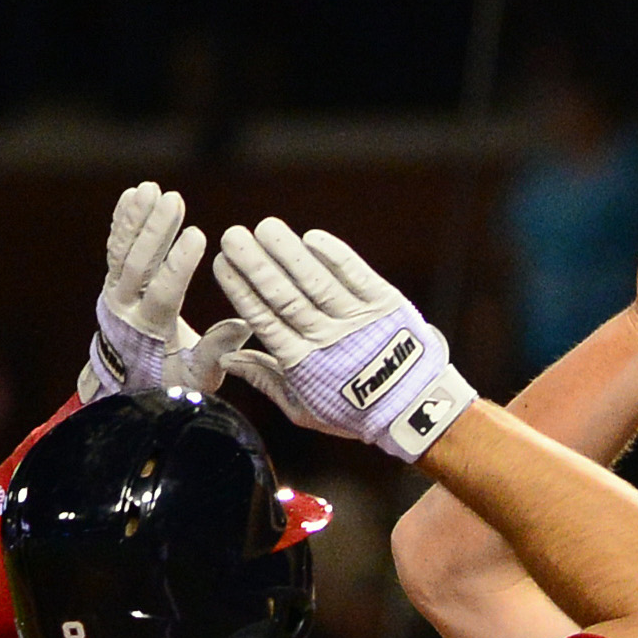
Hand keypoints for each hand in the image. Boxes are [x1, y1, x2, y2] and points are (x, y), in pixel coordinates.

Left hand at [84, 182, 208, 398]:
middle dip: (155, 231)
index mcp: (150, 330)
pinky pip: (114, 246)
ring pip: (122, 250)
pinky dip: (122, 220)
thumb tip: (244, 325)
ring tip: (151, 188)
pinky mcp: (112, 280)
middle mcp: (126, 307)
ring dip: (137, 218)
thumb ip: (216, 353)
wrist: (127, 382)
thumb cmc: (170, 381)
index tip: (197, 234)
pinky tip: (132, 194)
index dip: (179, 263)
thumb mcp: (196, 379)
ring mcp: (115, 291)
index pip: (164, 292)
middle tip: (172, 200)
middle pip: (137, 264)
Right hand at [211, 218, 477, 460]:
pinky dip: (334, 255)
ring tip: (266, 227)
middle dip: (256, 264)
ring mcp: (357, 319)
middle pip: (284, 296)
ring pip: (316, 281)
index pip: (264, 320)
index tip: (222, 263)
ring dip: (289, 252)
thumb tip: (225, 359)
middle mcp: (328, 337)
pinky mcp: (386, 304)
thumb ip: (265, 380)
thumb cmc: (353, 410)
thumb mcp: (304, 408)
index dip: (241, 290)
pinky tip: (311, 237)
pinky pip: (356, 274)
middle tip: (233, 235)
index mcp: (303, 362)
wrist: (415, 410)